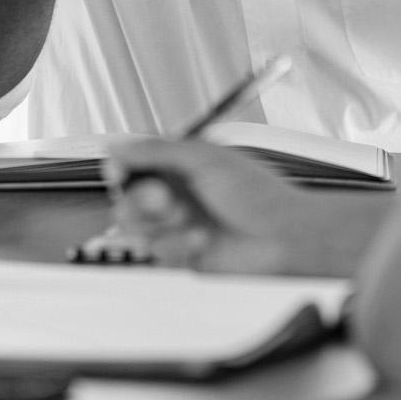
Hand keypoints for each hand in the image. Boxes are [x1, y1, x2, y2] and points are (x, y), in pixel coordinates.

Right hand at [101, 139, 335, 274]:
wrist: (283, 237)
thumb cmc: (258, 194)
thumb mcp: (205, 159)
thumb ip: (157, 151)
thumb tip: (116, 145)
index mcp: (182, 164)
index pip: (134, 164)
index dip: (120, 168)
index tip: (119, 172)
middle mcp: (177, 194)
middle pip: (127, 198)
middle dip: (141, 199)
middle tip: (163, 198)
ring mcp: (178, 226)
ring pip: (137, 228)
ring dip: (160, 223)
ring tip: (187, 217)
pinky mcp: (182, 255)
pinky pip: (158, 251)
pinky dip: (177, 243)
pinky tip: (202, 239)